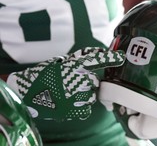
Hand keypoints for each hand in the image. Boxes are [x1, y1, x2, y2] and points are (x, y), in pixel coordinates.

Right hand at [7, 47, 124, 121]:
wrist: (28, 93)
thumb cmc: (45, 75)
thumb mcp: (62, 61)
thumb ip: (81, 58)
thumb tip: (100, 53)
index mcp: (76, 64)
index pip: (98, 59)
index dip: (111, 58)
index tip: (122, 57)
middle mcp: (80, 78)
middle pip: (94, 82)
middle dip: (85, 83)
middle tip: (69, 83)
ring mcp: (79, 95)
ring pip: (90, 96)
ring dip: (82, 95)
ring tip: (66, 94)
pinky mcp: (76, 110)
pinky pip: (86, 109)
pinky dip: (79, 107)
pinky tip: (67, 102)